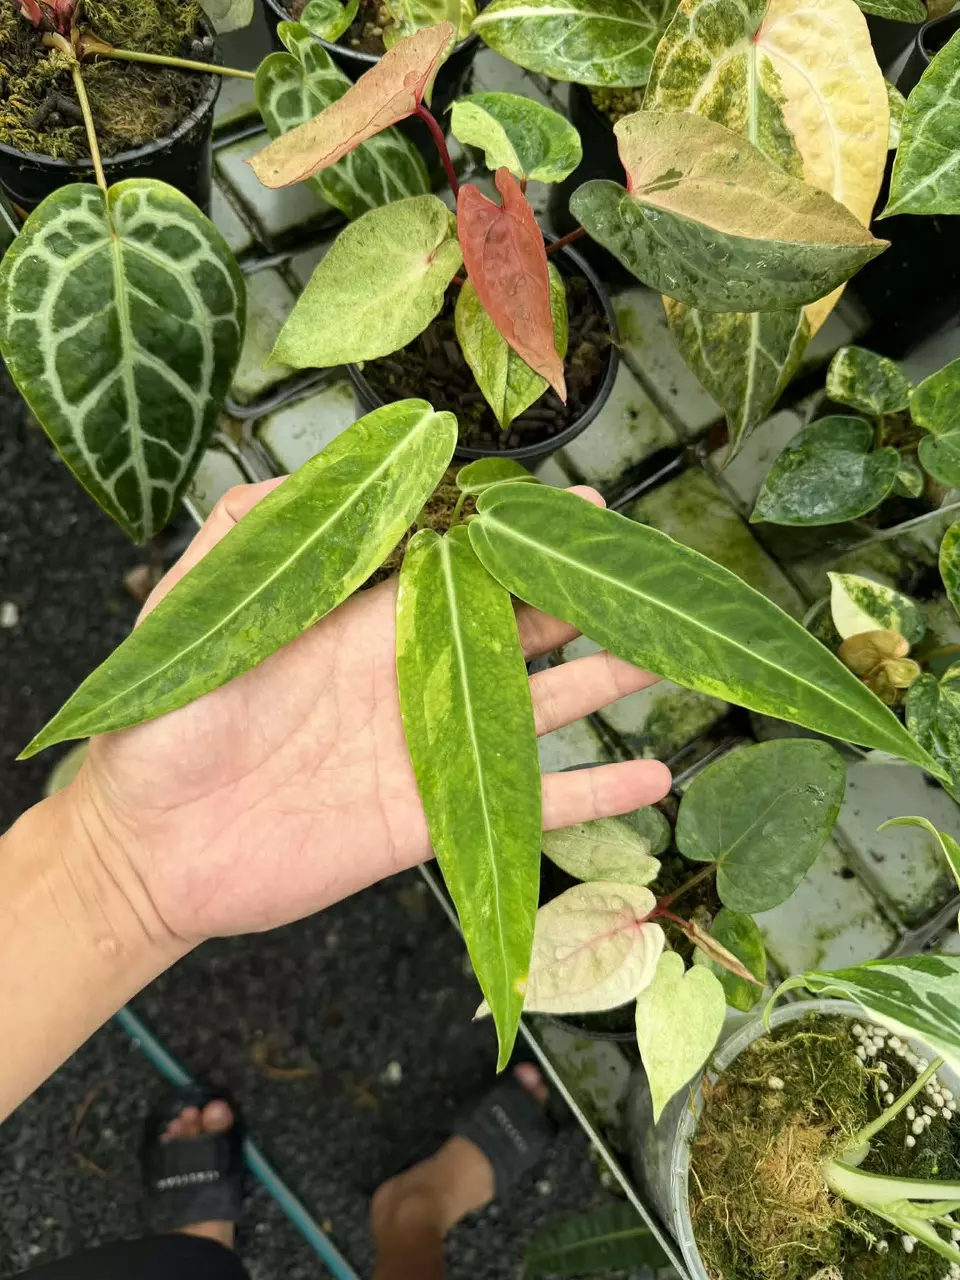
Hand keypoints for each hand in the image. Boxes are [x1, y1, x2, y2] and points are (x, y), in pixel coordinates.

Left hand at [72, 480, 670, 945]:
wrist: (148, 844)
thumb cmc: (162, 721)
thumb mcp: (200, 603)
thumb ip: (256, 527)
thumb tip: (337, 468)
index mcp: (364, 619)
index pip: (463, 565)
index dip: (521, 538)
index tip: (580, 507)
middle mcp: (410, 674)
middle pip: (517, 629)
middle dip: (580, 601)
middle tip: (644, 578)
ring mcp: (426, 746)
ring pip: (539, 708)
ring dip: (603, 685)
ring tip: (665, 661)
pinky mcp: (431, 816)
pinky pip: (526, 802)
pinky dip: (590, 794)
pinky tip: (652, 779)